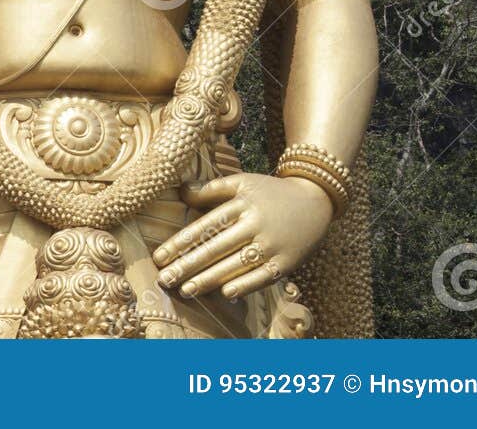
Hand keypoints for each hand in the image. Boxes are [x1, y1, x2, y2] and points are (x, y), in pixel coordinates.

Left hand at [152, 173, 333, 301]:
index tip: (159, 257)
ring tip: (186, 290)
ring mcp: (273, 245)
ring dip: (209, 279)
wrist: (317, 201)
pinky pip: (264, 276)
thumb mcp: (243, 182)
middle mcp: (255, 225)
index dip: (180, 243)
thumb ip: (212, 189)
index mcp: (241, 204)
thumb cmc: (271, 193)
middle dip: (188, 266)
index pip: (204, 226)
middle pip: (216, 248)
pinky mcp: (288, 262)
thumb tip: (181, 192)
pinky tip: (225, 293)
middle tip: (164, 280)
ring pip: (236, 264)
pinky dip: (246, 285)